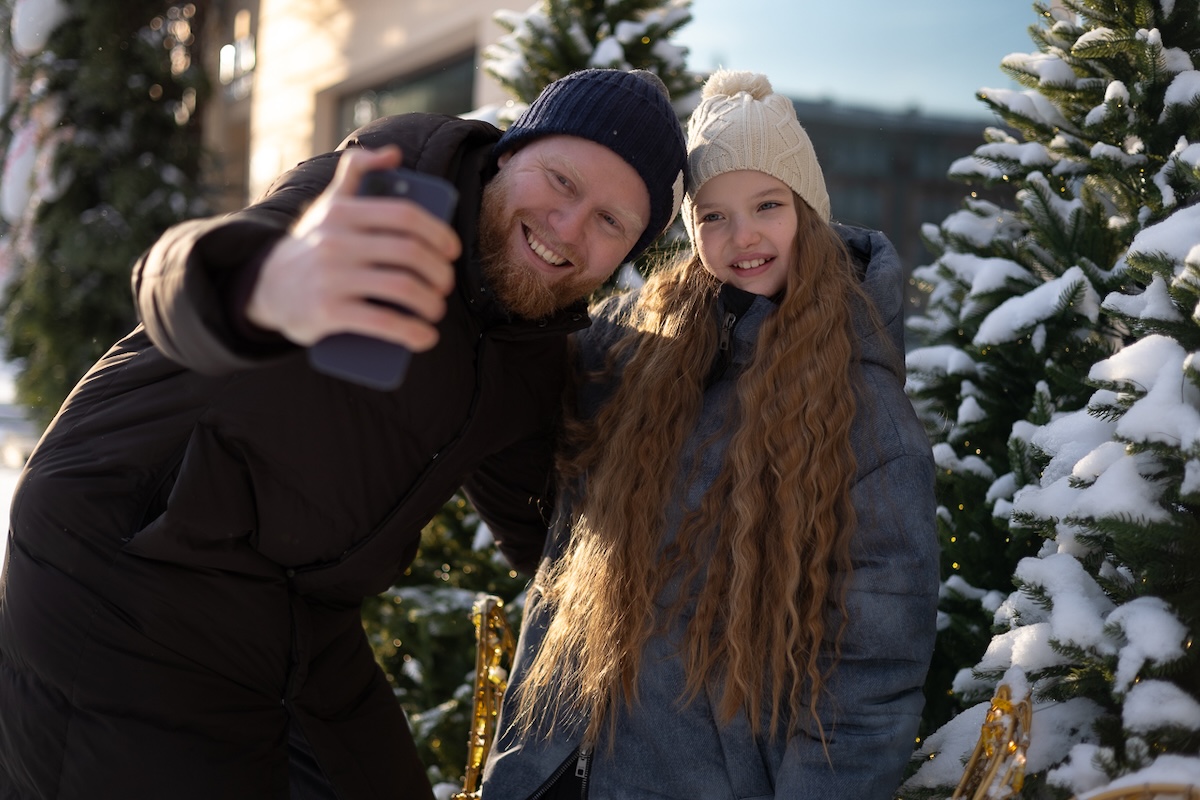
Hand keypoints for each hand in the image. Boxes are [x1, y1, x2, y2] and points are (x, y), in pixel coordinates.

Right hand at [246, 146, 460, 350]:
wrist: (267, 288)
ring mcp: (332, 277)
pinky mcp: (328, 312)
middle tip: (444, 285)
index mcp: (343, 212)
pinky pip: (382, 323)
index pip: (405, 216)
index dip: (438, 233)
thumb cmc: (313, 245)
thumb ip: (356, 172)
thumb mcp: (329, 204)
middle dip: (440, 272)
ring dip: (432, 303)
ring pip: (402, 287)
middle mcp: (336, 241)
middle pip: (410, 253)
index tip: (452, 252)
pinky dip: (412, 333)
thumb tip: (394, 154)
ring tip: (436, 309)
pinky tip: (426, 337)